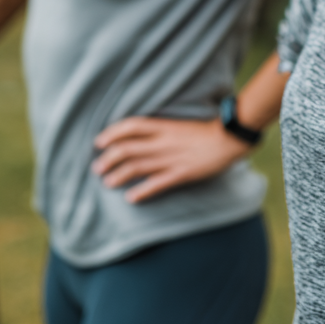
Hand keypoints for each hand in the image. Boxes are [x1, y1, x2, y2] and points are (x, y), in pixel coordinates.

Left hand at [92, 116, 250, 203]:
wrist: (228, 139)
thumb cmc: (204, 131)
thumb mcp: (178, 125)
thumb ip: (160, 130)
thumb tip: (140, 137)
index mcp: (163, 126)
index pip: (130, 126)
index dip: (112, 133)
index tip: (98, 142)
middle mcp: (163, 141)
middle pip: (128, 148)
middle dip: (108, 159)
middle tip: (97, 168)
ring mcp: (170, 158)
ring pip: (137, 166)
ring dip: (119, 175)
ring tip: (107, 183)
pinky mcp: (181, 173)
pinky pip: (156, 183)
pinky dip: (141, 191)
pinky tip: (131, 198)